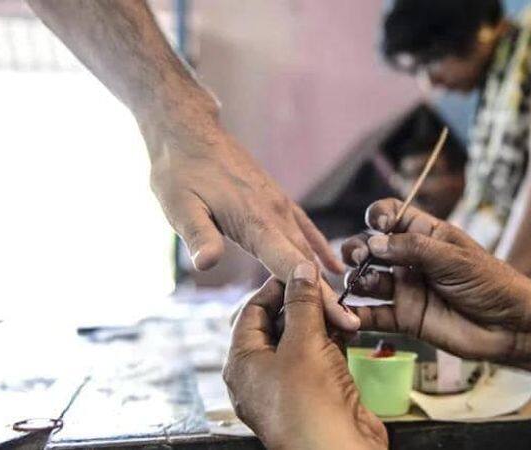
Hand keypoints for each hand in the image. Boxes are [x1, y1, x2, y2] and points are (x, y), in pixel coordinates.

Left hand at [143, 117, 358, 331]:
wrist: (189, 132)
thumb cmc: (179, 171)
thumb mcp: (179, 206)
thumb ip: (197, 235)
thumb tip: (206, 264)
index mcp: (256, 222)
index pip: (293, 266)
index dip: (318, 296)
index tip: (341, 319)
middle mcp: (276, 214)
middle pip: (307, 264)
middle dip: (329, 297)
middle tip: (352, 327)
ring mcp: (279, 206)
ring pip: (309, 248)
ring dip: (326, 278)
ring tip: (346, 307)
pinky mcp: (275, 200)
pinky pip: (304, 229)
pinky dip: (319, 249)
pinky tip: (332, 266)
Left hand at [223, 263, 386, 449]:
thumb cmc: (310, 406)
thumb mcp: (303, 344)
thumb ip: (303, 303)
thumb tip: (301, 271)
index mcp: (242, 363)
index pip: (251, 310)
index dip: (275, 286)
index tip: (299, 270)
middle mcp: (260, 375)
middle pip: (276, 323)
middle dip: (302, 303)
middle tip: (325, 286)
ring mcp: (289, 385)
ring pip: (301, 340)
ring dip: (322, 321)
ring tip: (341, 307)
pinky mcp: (315, 392)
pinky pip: (319, 357)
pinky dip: (333, 341)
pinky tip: (349, 329)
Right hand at [341, 199, 530, 379]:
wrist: (510, 326)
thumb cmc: (489, 282)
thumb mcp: (452, 257)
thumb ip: (411, 248)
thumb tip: (373, 242)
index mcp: (426, 235)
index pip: (392, 214)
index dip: (378, 216)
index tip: (376, 225)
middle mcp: (410, 260)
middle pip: (371, 247)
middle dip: (359, 249)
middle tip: (363, 259)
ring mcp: (405, 289)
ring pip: (366, 280)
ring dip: (356, 279)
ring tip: (361, 283)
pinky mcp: (405, 319)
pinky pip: (374, 315)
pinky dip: (357, 315)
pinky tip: (347, 314)